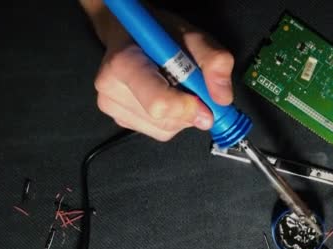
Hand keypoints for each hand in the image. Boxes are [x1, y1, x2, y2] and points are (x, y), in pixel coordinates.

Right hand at [94, 10, 234, 140]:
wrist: (133, 34)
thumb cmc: (159, 33)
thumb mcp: (193, 35)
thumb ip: (214, 60)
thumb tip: (222, 98)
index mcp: (124, 63)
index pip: (158, 103)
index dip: (187, 108)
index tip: (204, 103)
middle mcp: (110, 87)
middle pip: (164, 120)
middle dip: (187, 109)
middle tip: (190, 85)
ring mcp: (112, 106)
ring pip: (164, 130)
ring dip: (181, 115)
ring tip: (175, 87)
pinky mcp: (120, 119)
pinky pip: (159, 132)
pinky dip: (172, 119)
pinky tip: (167, 96)